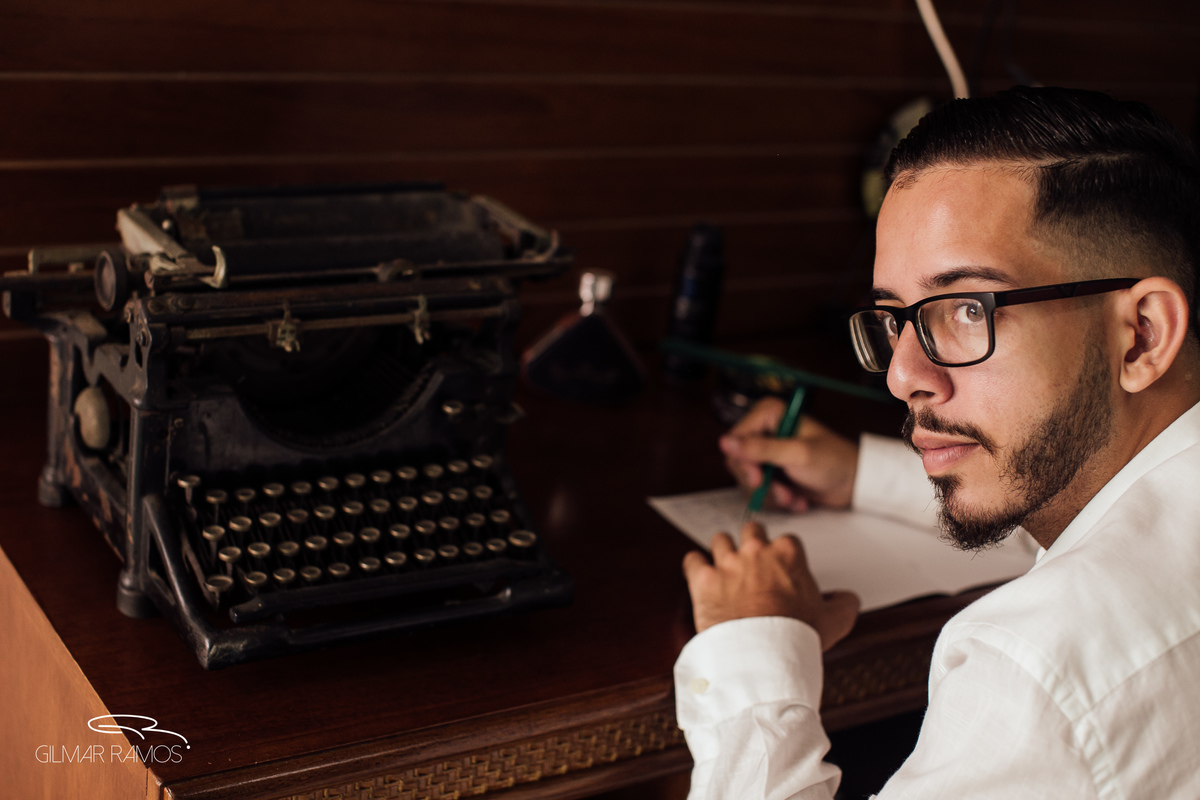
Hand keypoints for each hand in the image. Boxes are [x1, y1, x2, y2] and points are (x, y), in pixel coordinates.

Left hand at [682, 521, 859, 647]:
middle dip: (752, 543)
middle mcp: (755, 551)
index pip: (787, 540)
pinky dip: (695, 567)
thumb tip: (847, 599)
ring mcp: (727, 563)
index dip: (783, 555)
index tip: (782, 569)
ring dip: (722, 551)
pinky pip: (692, 560)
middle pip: (752, 530)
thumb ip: (844, 604)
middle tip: (753, 561)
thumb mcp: (834, 621)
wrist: (761, 657)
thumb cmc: (795, 637)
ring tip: (725, 567)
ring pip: (720, 540)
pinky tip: (699, 575)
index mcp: (788, 553)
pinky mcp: (703, 579)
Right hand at [720, 397, 858, 512]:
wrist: (854, 484)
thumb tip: (725, 443)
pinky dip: (776, 500)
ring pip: (746, 480)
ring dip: (770, 495)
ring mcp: (766, 453)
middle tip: (782, 493)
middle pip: (737, 462)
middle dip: (760, 484)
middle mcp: (764, 430)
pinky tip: (796, 500)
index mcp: (769, 414)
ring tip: (794, 498)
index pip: (735, 439)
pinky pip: (757, 491)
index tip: (758, 479)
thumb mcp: (797, 455)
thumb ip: (761, 449)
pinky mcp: (771, 472)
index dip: (743, 462)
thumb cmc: (833, 461)